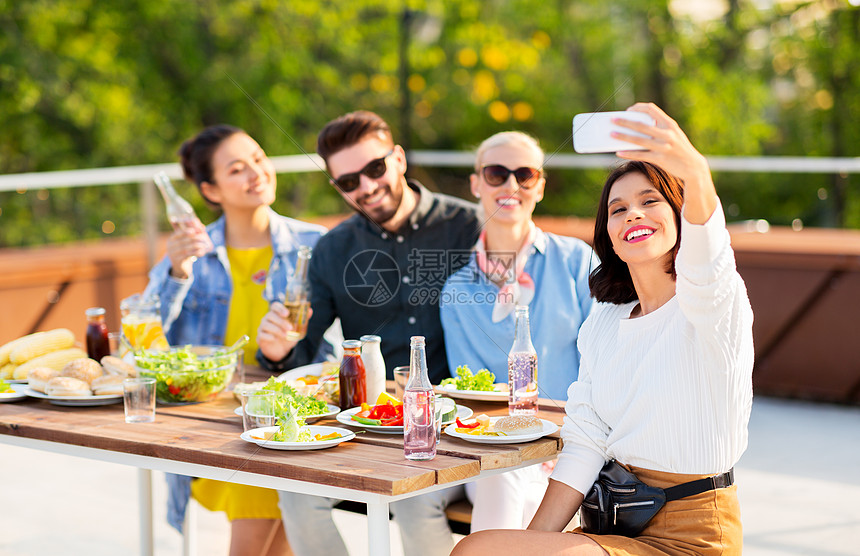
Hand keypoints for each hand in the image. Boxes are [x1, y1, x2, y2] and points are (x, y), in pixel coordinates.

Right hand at [166, 220, 211, 278]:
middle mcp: (170, 246)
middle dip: (195, 238)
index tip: (196, 231)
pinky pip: (187, 256)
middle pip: (184, 240)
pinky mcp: (177, 261)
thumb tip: (203, 226)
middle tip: (204, 238)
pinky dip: (195, 253)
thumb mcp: (187, 242)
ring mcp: (172, 254)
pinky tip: (202, 253)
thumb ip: (193, 233)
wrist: (181, 266)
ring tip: (204, 245)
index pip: (179, 233)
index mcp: (172, 239)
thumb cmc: (185, 251)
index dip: (187, 231)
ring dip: (197, 246)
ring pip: (186, 248)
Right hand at [256, 302, 307, 361]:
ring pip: (266, 325)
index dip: (280, 308)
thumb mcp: (296, 328)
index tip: (287, 313)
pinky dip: (268, 336)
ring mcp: (262, 327)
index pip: (275, 306)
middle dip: (281, 321)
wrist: (281, 350)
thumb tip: (310, 310)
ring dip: (277, 330)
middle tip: (290, 328)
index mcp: (276, 314)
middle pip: (270, 315)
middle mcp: (268, 319)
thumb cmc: (288, 335)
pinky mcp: (260, 337)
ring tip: (286, 335)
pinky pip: (262, 335)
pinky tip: (275, 339)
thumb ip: (302, 319)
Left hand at [613, 102, 717, 223]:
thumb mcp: (673, 135)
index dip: (638, 108)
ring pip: (639, 140)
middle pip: (642, 125)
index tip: (628, 110)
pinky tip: (619, 152)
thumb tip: (636, 129)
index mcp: (670, 124)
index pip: (652, 109)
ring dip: (623, 137)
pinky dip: (629, 154)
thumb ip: (659, 129)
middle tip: (612, 120)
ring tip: (611, 135)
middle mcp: (668, 134)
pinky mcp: (661, 159)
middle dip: (625, 122)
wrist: (693, 167)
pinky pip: (641, 155)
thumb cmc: (679, 149)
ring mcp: (664, 147)